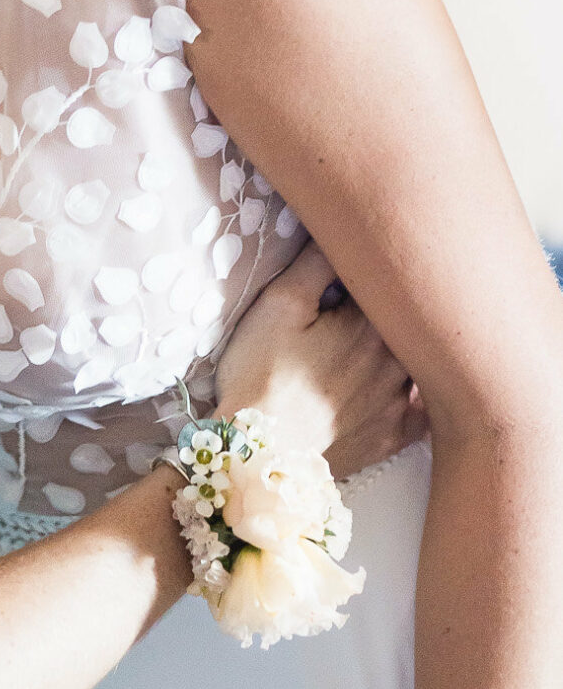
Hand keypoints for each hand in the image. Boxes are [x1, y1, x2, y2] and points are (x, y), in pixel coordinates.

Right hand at [218, 244, 426, 479]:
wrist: (264, 455)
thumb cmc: (262, 373)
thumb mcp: (278, 304)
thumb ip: (316, 264)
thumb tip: (342, 232)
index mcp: (371, 324)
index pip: (388, 284)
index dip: (377, 272)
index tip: (367, 262)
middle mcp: (398, 362)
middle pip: (413, 322)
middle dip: (403, 306)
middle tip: (384, 294)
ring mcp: (399, 403)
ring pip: (425, 362)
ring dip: (418, 345)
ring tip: (401, 331)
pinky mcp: (393, 437)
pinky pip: (426, 411)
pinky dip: (425, 395)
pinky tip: (418, 385)